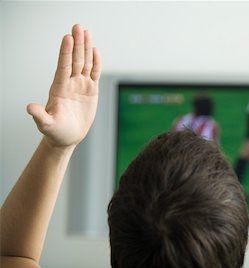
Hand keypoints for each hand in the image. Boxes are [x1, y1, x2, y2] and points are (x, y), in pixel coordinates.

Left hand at [27, 24, 100, 147]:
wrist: (67, 137)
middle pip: (75, 60)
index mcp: (59, 88)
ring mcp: (80, 85)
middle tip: (78, 27)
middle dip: (77, 43)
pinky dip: (96, 62)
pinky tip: (96, 50)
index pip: (63, 66)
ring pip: (85, 63)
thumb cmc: (55, 132)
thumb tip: (29, 108)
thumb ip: (39, 116)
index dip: (66, 52)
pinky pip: (94, 73)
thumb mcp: (46, 125)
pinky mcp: (91, 91)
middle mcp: (70, 83)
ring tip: (87, 32)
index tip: (67, 37)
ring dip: (86, 48)